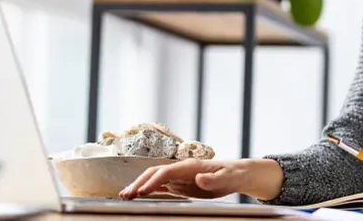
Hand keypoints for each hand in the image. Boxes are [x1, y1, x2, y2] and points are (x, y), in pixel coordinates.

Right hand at [119, 158, 282, 200]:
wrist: (237, 173)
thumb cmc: (232, 174)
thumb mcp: (227, 179)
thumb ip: (212, 180)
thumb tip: (199, 178)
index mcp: (190, 166)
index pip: (166, 172)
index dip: (153, 181)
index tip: (142, 192)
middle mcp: (181, 169)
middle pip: (155, 173)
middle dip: (139, 183)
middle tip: (125, 195)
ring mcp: (179, 175)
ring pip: (154, 178)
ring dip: (139, 186)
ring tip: (125, 196)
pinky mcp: (180, 182)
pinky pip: (160, 185)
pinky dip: (147, 189)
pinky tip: (138, 196)